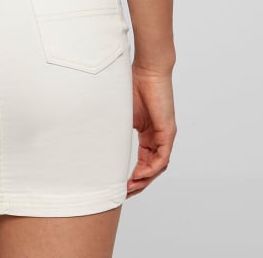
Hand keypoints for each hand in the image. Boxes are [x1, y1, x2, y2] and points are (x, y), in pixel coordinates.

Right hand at [127, 63, 176, 197]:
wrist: (148, 68)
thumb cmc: (133, 83)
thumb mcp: (121, 112)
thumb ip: (115, 126)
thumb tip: (94, 136)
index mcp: (148, 133)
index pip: (144, 161)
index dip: (133, 175)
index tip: (119, 185)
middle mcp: (158, 137)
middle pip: (151, 168)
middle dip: (138, 184)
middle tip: (123, 194)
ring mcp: (164, 135)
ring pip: (157, 167)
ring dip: (144, 180)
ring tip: (129, 189)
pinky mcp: (168, 132)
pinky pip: (162, 158)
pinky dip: (151, 169)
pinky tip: (138, 175)